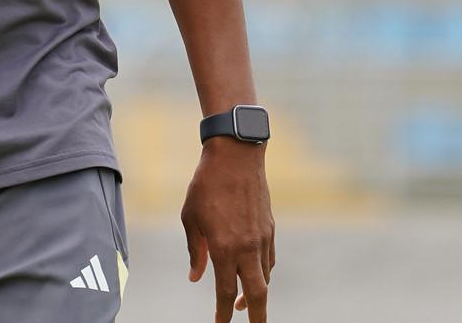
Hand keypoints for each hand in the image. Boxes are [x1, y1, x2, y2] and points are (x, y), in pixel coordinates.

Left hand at [182, 138, 274, 321]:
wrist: (236, 156)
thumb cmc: (206, 184)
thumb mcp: (190, 217)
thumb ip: (195, 251)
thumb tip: (195, 277)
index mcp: (224, 247)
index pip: (226, 292)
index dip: (223, 314)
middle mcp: (247, 247)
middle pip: (257, 295)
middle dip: (256, 318)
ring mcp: (262, 239)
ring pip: (265, 278)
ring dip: (256, 293)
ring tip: (242, 301)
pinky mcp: (270, 229)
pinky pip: (269, 260)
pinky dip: (262, 272)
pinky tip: (252, 272)